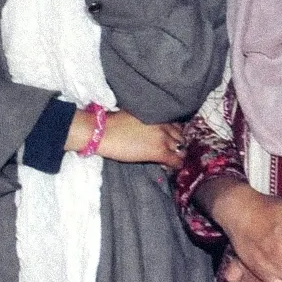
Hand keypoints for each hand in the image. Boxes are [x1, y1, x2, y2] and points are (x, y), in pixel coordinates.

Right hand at [65, 109, 182, 168]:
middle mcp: (162, 124)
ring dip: (177, 152)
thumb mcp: (130, 115)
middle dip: (177, 142)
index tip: (168, 137)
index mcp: (154, 114)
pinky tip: (173, 167)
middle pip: (179, 134)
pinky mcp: (159, 152)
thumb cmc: (108, 123)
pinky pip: (176, 160)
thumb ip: (143, 119)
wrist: (101, 132)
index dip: (171, 132)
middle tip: (171, 148)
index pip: (173, 123)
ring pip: (180, 147)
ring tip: (172, 158)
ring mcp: (162, 138)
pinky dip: (176, 164)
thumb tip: (144, 127)